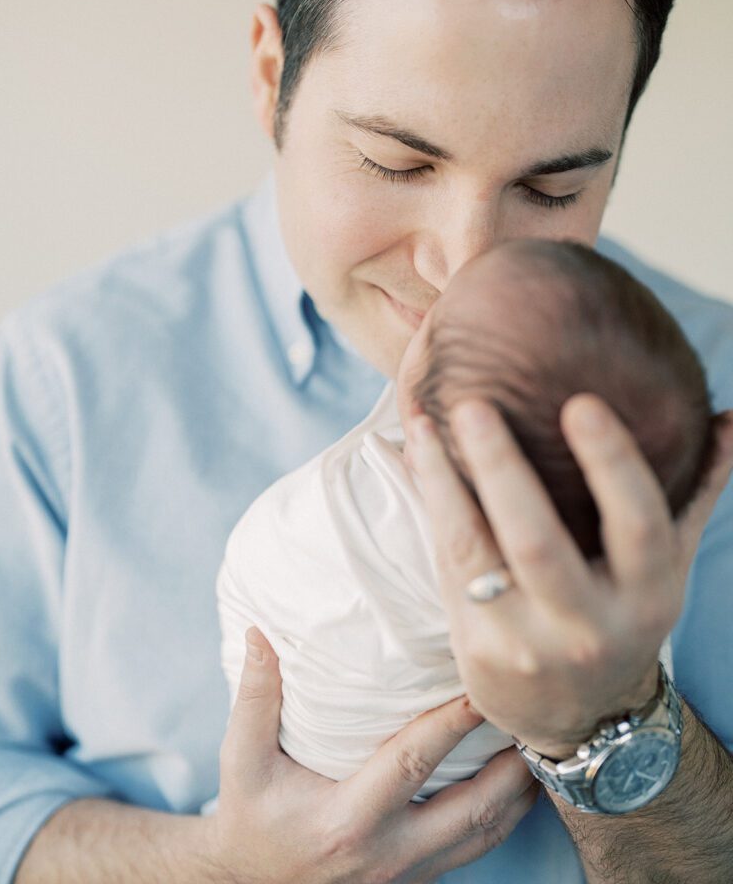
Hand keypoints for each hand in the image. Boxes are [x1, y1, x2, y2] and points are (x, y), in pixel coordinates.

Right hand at [202, 625, 536, 883]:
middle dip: (512, 763)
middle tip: (537, 712)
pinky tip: (519, 782)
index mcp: (348, 820)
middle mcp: (388, 853)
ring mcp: (409, 874)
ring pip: (486, 836)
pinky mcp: (418, 880)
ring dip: (519, 792)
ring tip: (543, 742)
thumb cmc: (250, 817)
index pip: (413, 762)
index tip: (481, 682)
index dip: (451, 722)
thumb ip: (255, 697)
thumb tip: (258, 632)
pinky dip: (505, 816)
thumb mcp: (242, 761)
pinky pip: (477, 850)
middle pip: (473, 809)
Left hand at [409, 395, 732, 758]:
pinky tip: (419, 454)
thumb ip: (693, 490)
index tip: (581, 404)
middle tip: (473, 406)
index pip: (639, 525)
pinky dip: (431, 505)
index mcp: (647, 595)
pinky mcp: (477, 647)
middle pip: (539, 542)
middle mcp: (588, 626)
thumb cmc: (623, 614)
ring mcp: (526, 642)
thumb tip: (728, 418)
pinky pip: (448, 564)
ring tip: (423, 423)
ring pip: (476, 552)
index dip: (612, 465)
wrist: (581, 716)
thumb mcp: (666, 564)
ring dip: (445, 482)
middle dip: (502, 470)